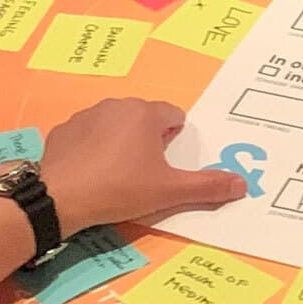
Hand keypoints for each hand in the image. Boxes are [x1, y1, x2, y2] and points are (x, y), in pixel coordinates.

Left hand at [35, 97, 248, 236]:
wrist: (60, 198)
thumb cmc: (120, 189)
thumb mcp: (168, 192)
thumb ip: (207, 187)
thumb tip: (242, 185)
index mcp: (145, 113)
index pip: (173, 115)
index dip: (175, 139)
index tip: (167, 164)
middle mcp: (116, 105)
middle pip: (144, 118)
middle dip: (148, 141)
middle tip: (144, 174)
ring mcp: (86, 116)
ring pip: (114, 125)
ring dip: (120, 142)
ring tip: (116, 176)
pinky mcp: (63, 131)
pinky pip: (87, 136)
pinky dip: (93, 150)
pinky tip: (91, 174)